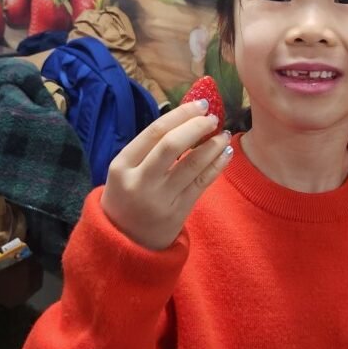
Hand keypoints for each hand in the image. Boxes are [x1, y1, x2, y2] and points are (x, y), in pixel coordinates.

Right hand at [101, 102, 231, 249]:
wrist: (124, 243)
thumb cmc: (126, 197)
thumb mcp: (124, 172)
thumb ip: (148, 148)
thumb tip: (186, 117)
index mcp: (121, 166)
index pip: (154, 132)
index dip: (180, 115)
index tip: (200, 104)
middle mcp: (140, 182)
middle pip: (171, 145)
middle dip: (196, 127)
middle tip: (213, 118)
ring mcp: (160, 199)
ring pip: (191, 165)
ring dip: (212, 146)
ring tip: (224, 134)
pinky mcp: (177, 213)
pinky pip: (202, 183)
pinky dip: (217, 165)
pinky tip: (226, 153)